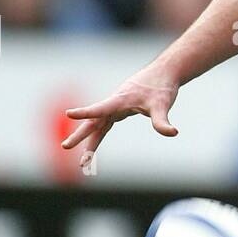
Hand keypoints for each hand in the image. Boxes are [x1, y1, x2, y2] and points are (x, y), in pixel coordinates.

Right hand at [61, 70, 179, 165]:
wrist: (164, 74)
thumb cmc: (162, 87)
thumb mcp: (163, 104)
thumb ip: (162, 121)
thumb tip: (172, 133)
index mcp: (121, 99)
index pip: (100, 108)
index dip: (86, 112)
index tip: (69, 113)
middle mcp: (114, 103)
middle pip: (93, 120)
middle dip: (80, 135)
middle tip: (65, 146)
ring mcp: (115, 107)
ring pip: (97, 125)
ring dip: (88, 141)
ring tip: (83, 162)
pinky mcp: (119, 110)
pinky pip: (104, 125)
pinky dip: (98, 136)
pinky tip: (91, 150)